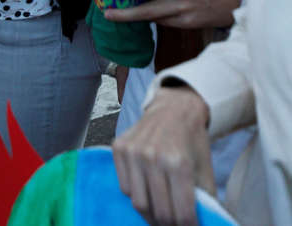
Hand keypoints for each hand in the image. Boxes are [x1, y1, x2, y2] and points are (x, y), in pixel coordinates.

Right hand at [112, 86, 213, 225]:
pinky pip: (124, 187)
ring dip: (151, 215)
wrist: (174, 110)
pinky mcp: (119, 149)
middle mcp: (153, 157)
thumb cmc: (192, 142)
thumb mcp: (205, 170)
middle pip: (159, 212)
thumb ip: (203, 199)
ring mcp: (133, 153)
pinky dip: (136, 195)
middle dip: (169, 224)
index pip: (181, 213)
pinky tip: (147, 193)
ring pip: (138, 203)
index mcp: (179, 164)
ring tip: (160, 214)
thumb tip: (203, 223)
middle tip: (174, 224)